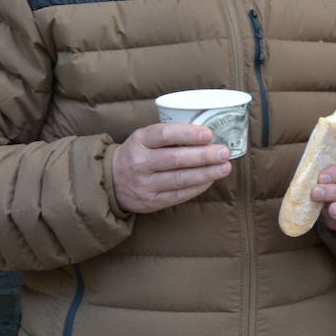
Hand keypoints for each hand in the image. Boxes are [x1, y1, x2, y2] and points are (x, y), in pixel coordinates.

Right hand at [111, 123, 232, 214]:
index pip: (164, 134)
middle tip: (224, 152)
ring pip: (180, 179)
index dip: (188, 134)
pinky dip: (198, 187)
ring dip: (206, 173)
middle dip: (204, 156)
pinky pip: (179, 194)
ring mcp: (145, 184)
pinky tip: (210, 179)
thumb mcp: (145, 138)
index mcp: (139, 141)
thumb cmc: (138, 153)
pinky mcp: (151, 202)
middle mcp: (140, 163)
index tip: (209, 134)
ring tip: (224, 167)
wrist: (111, 181)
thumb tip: (207, 135)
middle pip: (176, 159)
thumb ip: (169, 135)